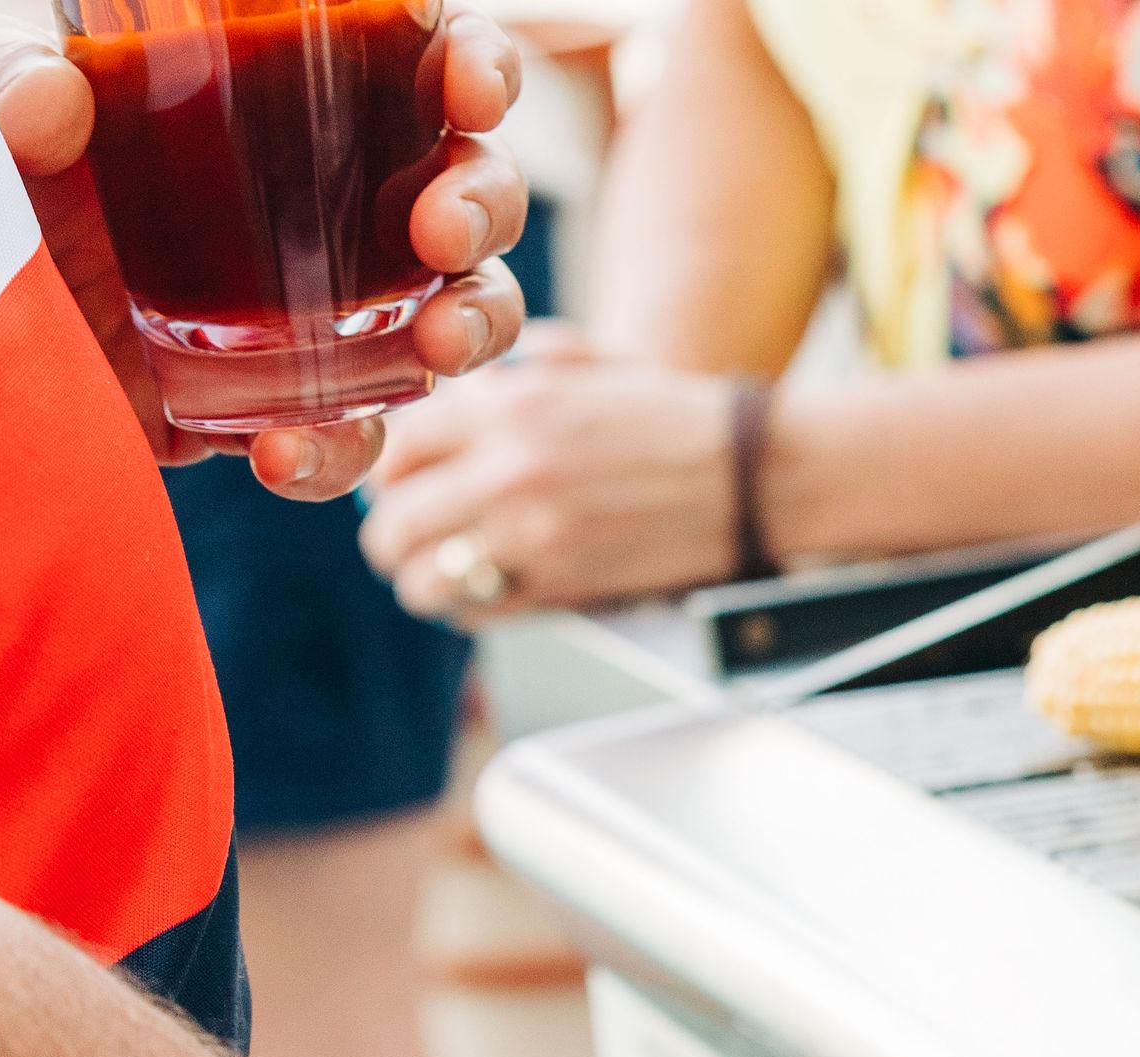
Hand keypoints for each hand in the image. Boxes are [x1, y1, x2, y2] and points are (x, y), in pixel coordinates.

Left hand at [0, 7, 528, 499]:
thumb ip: (2, 83)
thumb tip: (50, 99)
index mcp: (283, 100)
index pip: (416, 68)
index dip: (473, 69)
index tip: (468, 92)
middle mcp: (327, 202)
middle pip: (466, 188)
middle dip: (485, 205)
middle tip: (443, 233)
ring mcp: (324, 313)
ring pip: (458, 313)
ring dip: (474, 327)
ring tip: (438, 350)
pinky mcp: (286, 408)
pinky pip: (355, 437)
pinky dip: (339, 453)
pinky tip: (284, 454)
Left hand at [363, 342, 743, 619]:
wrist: (751, 475)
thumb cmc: (674, 418)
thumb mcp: (591, 363)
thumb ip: (514, 367)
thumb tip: (457, 391)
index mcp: (510, 405)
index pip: (394, 448)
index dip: (387, 472)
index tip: (398, 484)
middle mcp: (511, 469)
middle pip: (393, 523)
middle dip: (390, 536)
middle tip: (404, 540)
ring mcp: (537, 535)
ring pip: (425, 579)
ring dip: (424, 581)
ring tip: (439, 575)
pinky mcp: (566, 586)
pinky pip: (479, 610)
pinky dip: (470, 607)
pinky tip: (484, 592)